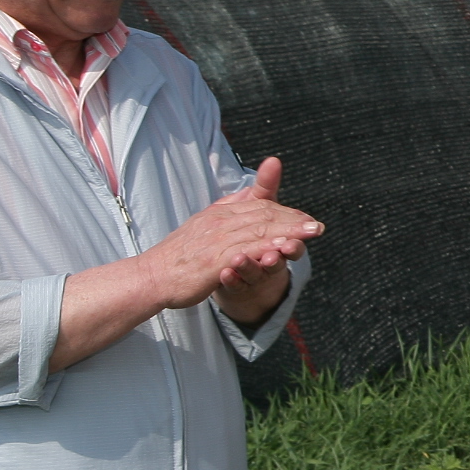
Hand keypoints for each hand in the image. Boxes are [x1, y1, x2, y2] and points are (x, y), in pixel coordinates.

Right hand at [153, 156, 320, 309]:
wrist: (152, 276)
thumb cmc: (181, 254)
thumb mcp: (205, 225)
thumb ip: (230, 209)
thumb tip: (251, 193)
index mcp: (219, 213)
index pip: (259, 206)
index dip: (286, 212)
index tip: (306, 219)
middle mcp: (219, 222)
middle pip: (263, 216)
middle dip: (293, 220)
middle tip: (317, 227)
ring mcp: (215, 241)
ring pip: (257, 231)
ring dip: (286, 232)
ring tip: (309, 235)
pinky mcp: (213, 261)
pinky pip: (243, 252)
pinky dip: (264, 249)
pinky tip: (282, 251)